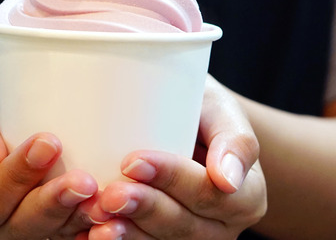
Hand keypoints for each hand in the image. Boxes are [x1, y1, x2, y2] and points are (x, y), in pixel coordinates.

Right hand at [0, 86, 99, 238]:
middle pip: (19, 228)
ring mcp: (27, 237)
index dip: (15, 177)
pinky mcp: (58, 234)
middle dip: (52, 204)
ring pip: (52, 237)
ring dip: (79, 219)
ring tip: (103, 199)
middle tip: (83, 180)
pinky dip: (95, 229)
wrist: (10, 138)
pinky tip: (115, 218)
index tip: (49, 143)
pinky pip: (75, 237)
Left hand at [88, 75, 266, 238]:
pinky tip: (90, 233)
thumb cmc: (200, 109)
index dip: (171, 180)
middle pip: (183, 226)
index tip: (132, 161)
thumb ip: (235, 139)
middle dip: (144, 209)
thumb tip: (228, 179)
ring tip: (95, 215)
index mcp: (246, 196)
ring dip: (126, 233)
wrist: (183, 124)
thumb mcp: (220, 108)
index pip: (209, 193)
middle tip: (110, 193)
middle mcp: (222, 227)